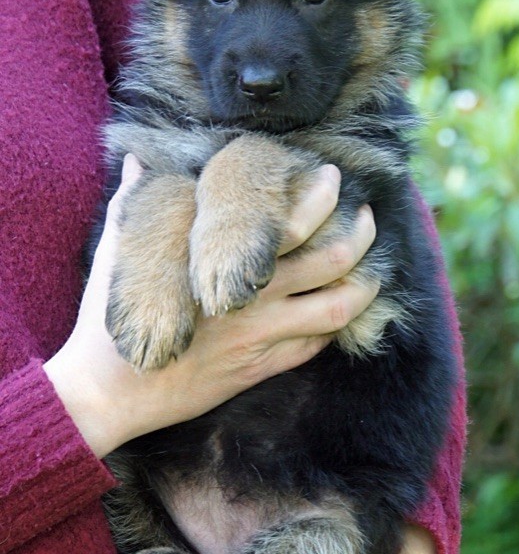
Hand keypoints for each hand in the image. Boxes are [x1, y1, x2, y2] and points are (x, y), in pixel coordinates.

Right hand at [44, 156, 378, 456]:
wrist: (111, 392)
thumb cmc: (110, 319)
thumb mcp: (117, 252)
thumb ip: (133, 202)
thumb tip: (136, 161)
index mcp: (225, 261)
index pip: (295, 220)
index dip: (322, 195)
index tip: (329, 177)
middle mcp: (254, 297)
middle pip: (333, 259)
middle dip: (361, 232)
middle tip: (366, 215)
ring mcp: (262, 336)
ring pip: (339, 308)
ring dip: (366, 284)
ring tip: (373, 266)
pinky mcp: (260, 369)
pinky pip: (316, 345)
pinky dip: (334, 326)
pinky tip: (336, 310)